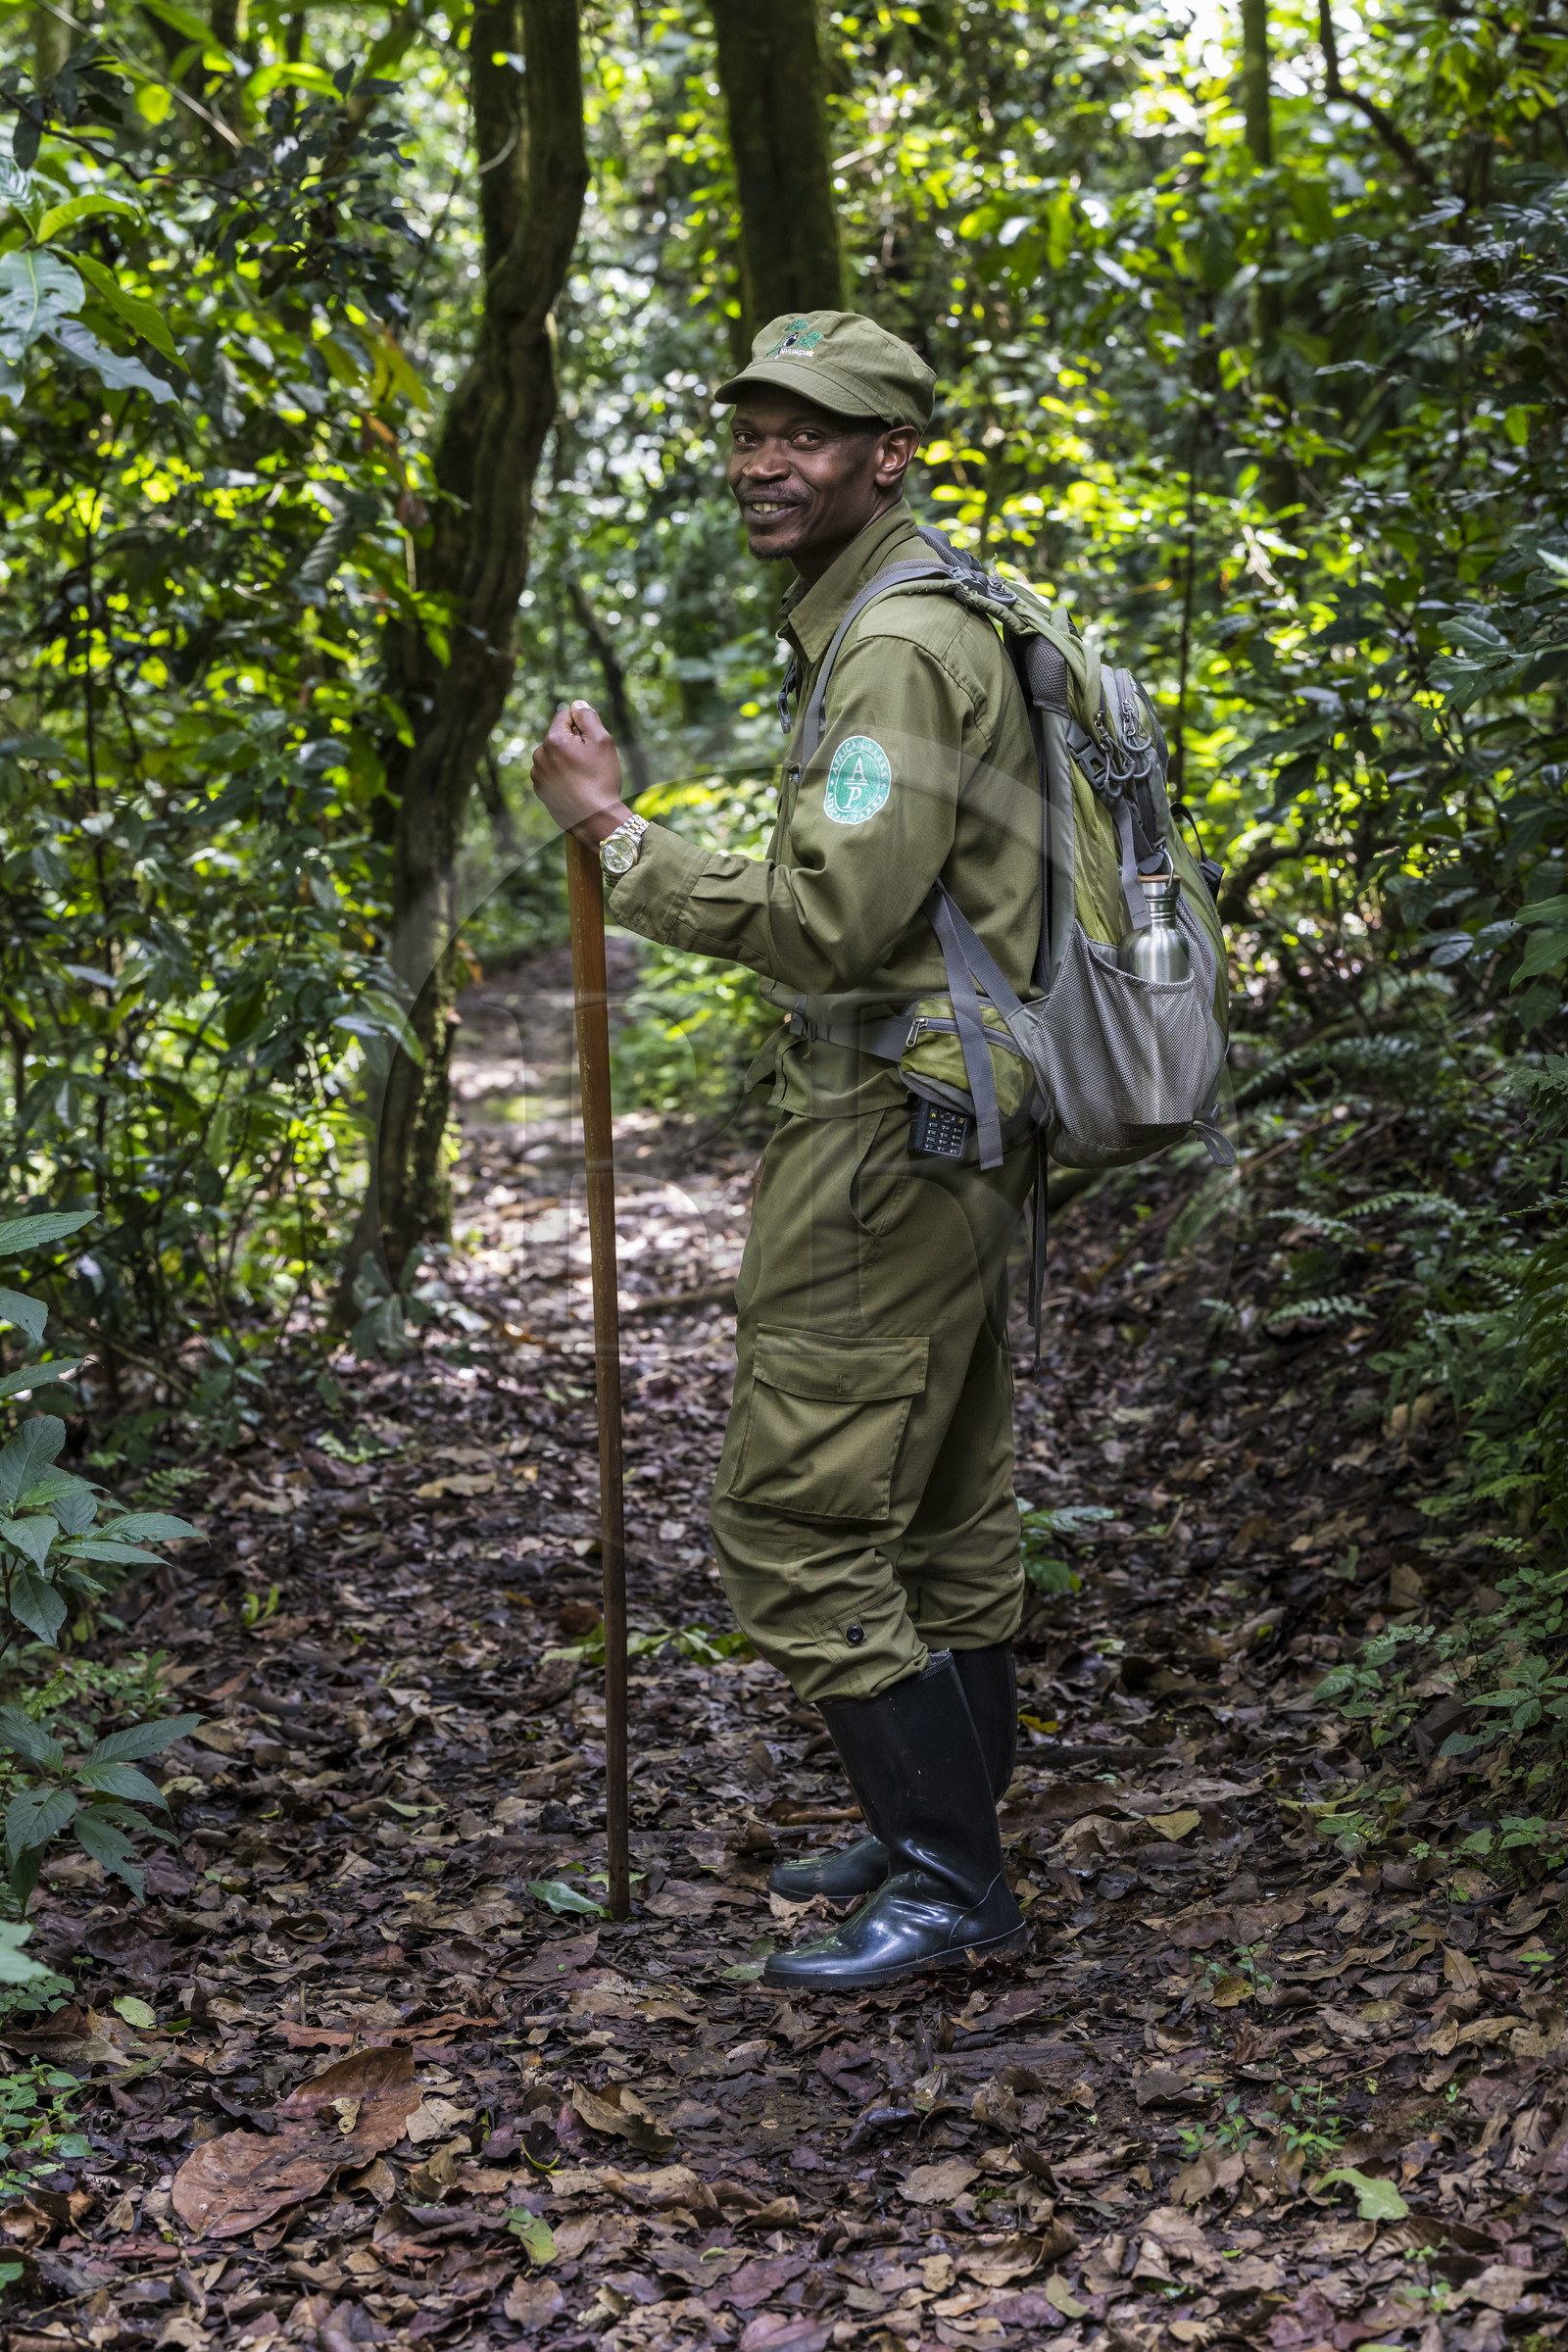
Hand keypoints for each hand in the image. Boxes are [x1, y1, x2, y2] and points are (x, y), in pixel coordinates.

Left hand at [530, 700, 633, 842]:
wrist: (595, 820)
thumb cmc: (601, 779)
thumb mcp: (602, 741)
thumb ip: (588, 716)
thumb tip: (576, 704)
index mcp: (552, 740)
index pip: (565, 716)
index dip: (582, 726)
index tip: (592, 745)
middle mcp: (539, 756)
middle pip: (559, 737)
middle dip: (573, 744)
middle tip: (590, 764)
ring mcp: (538, 775)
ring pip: (554, 756)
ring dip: (567, 761)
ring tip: (584, 778)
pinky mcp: (541, 791)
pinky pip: (552, 774)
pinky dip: (563, 777)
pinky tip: (577, 789)